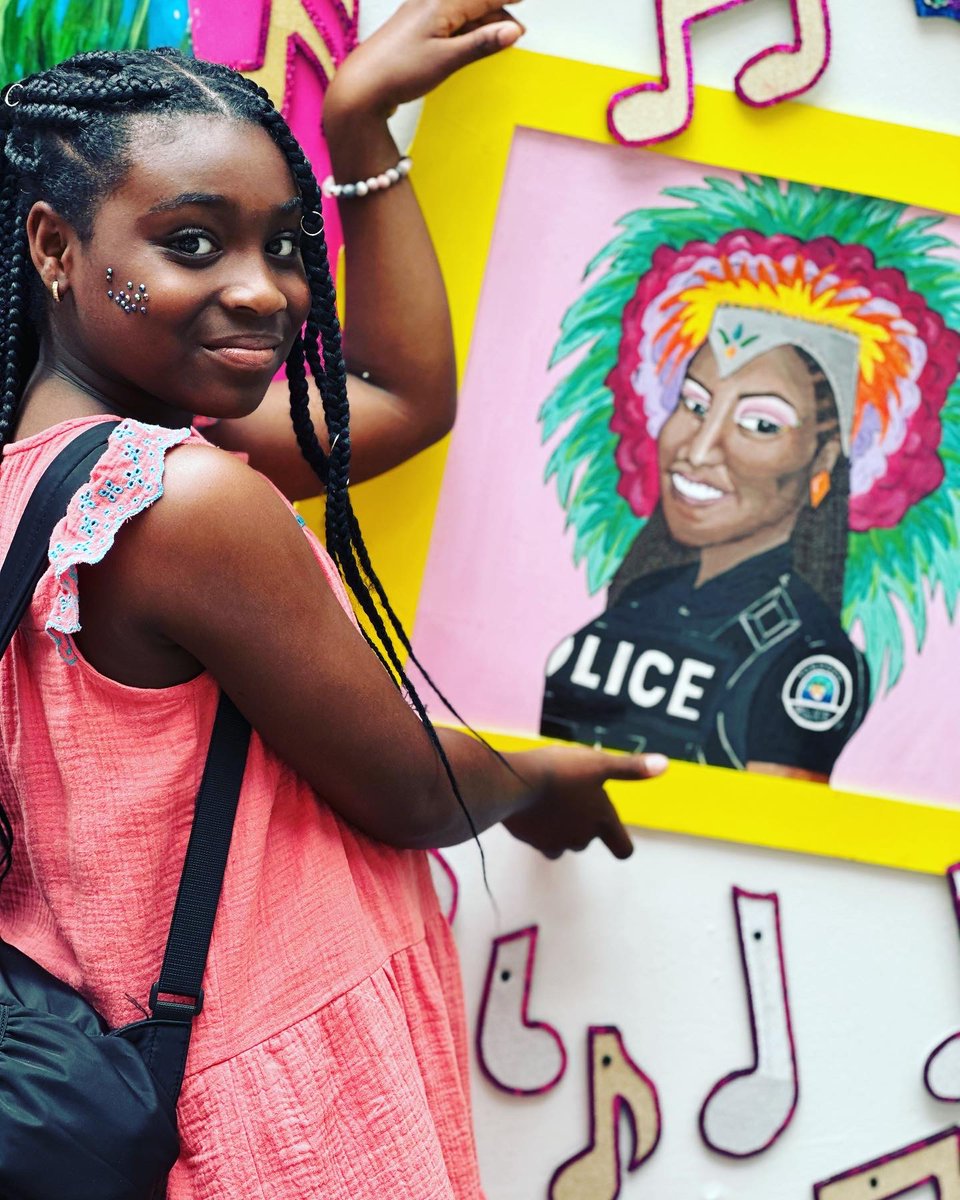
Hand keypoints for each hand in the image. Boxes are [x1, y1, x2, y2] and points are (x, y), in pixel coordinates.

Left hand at [324, 0, 524, 122]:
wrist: (361, 87)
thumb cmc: (399, 72)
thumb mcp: (446, 60)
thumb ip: (481, 44)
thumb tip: (513, 31)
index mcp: (441, 3)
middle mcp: (430, 1)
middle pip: (474, 2)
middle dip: (497, 13)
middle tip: (517, 33)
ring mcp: (420, 14)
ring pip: (462, 12)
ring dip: (482, 24)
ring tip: (499, 40)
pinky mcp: (414, 28)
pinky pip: (448, 22)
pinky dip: (465, 30)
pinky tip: (471, 43)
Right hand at [501, 747, 667, 860]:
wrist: (514, 781)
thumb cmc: (561, 770)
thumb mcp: (598, 763)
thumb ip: (631, 768)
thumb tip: (664, 765)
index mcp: (601, 821)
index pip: (623, 848)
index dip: (620, 843)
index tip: (614, 832)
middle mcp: (579, 838)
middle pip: (587, 841)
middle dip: (582, 825)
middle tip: (571, 797)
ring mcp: (552, 842)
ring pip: (560, 844)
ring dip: (558, 829)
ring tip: (550, 802)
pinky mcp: (528, 840)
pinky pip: (536, 838)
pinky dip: (536, 826)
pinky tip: (529, 804)